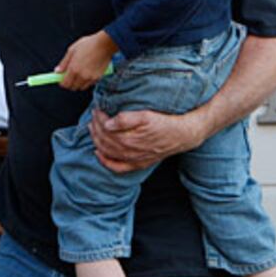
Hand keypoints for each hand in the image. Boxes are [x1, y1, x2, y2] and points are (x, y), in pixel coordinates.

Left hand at [55, 31, 116, 90]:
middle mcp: (81, 75)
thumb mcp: (72, 50)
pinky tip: (86, 73)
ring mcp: (90, 78)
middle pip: (72, 87)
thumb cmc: (88, 44)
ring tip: (78, 74)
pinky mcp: (98, 78)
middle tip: (69, 77)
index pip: (65, 83)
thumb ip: (64, 63)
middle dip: (69, 83)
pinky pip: (89, 84)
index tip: (61, 79)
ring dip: (78, 83)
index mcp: (73, 69)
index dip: (62, 82)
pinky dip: (86, 82)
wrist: (105, 44)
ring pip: (81, 87)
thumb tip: (57, 71)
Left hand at [89, 107, 204, 172]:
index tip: (97, 109)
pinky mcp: (138, 164)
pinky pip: (117, 167)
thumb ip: (126, 119)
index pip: (106, 129)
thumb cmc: (165, 123)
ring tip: (92, 128)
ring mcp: (133, 160)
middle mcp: (129, 152)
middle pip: (104, 140)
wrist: (182, 135)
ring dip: (96, 140)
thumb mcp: (146, 115)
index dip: (99, 118)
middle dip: (96, 127)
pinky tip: (98, 154)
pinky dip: (105, 161)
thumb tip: (108, 124)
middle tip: (93, 116)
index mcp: (129, 139)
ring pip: (107, 152)